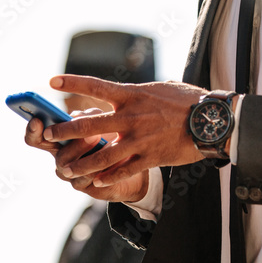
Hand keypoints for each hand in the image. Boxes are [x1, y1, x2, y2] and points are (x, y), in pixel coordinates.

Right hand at [24, 106, 149, 203]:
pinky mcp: (87, 188)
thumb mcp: (102, 121)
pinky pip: (90, 179)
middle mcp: (60, 159)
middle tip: (92, 134)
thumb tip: (78, 116)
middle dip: (75, 144)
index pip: (36, 138)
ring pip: (72, 169)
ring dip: (90, 155)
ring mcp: (72, 176)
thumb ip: (90, 117)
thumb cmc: (112, 137)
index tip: (37, 120)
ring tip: (107, 142)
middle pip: (58, 155)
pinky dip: (104, 167)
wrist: (131, 163)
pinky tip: (118, 158)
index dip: (33, 131)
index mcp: (57, 141)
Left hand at [42, 75, 213, 189]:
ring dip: (82, 164)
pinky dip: (109, 177)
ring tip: (68, 170)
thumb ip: (138, 93)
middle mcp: (131, 117)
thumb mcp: (160, 88)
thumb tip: (125, 92)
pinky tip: (98, 181)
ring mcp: (139, 140)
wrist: (212, 122)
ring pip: (102, 155)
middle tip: (49, 137)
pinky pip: (124, 170)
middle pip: (88, 126)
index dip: (72, 83)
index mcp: (132, 95)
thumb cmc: (189, 101)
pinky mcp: (151, 158)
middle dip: (65, 132)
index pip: (95, 87)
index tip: (51, 81)